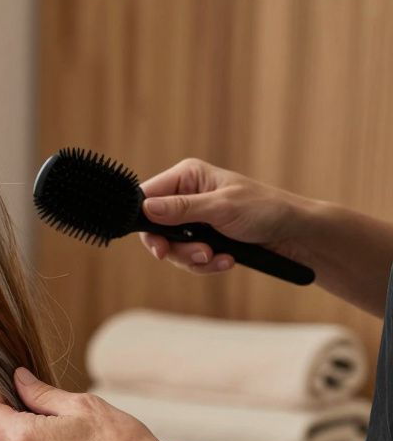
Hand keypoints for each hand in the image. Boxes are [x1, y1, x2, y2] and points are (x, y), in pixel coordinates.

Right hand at [138, 158, 311, 275]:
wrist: (295, 234)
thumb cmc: (265, 210)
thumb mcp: (221, 208)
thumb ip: (181, 209)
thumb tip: (145, 208)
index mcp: (188, 177)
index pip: (147, 196)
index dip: (145, 222)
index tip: (158, 245)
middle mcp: (186, 196)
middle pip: (156, 228)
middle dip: (177, 247)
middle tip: (198, 255)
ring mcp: (194, 219)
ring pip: (172, 247)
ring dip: (194, 258)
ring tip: (219, 257)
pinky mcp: (203, 238)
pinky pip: (189, 257)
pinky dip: (206, 264)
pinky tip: (226, 260)